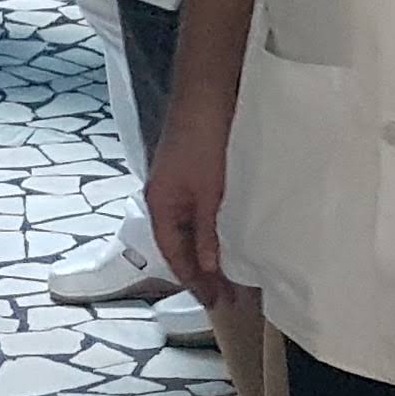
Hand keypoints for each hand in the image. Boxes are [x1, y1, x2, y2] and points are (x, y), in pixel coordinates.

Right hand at [146, 95, 235, 305]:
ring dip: (209, 252)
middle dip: (202, 272)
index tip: (214, 303)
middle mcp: (166, 199)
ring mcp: (180, 186)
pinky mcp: (197, 174)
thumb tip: (208, 268)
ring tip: (233, 275)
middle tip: (228, 297)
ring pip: (193, 230)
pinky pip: (202, 214)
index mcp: (161, 205)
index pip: (175, 254)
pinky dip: (214, 231)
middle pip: (181, 245)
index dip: (194, 281)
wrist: (209, 92)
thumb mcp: (209, 192)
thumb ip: (207, 231)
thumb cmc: (204, 140)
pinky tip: (230, 238)